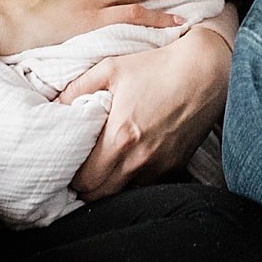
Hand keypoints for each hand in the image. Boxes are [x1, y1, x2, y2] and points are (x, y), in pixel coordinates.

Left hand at [60, 27, 228, 198]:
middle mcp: (140, 160)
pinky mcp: (176, 165)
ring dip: (112, 183)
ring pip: (124, 192)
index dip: (72, 175)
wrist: (206, 70)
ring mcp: (160, 166)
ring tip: (107, 161)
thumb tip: (54, 105)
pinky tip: (133, 156)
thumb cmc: (157, 66)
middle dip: (87, 185)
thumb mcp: (111, 68)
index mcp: (120, 138)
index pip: (84, 181)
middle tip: (83, 165)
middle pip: (101, 195)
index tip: (71, 161)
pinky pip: (148, 183)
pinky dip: (136, 176)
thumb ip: (76, 88)